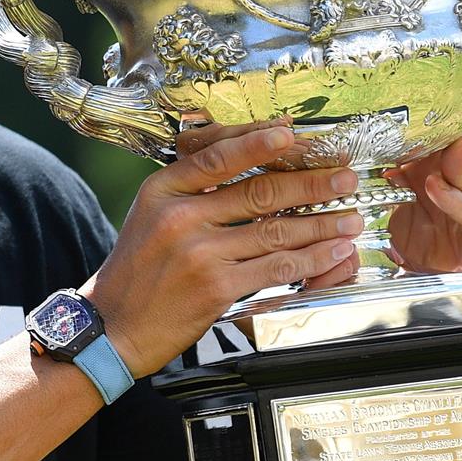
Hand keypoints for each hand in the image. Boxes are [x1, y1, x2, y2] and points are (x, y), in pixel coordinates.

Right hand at [86, 121, 361, 376]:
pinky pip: (275, 268)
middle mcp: (179, 218)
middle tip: (344, 178)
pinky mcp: (216, 288)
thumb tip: (247, 159)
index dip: (261, 143)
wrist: (113, 326)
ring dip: (321, 224)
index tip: (295, 134)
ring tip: (348, 217)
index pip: (219, 157)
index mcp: (162, 191)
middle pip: (259, 192)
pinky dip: (310, 259)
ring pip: (275, 232)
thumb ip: (191, 188)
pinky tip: (331, 251)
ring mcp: (199, 254)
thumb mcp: (150, 214)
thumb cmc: (137, 271)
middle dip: (312, 184)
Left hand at [385, 122, 461, 282]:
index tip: (460, 110)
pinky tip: (438, 189)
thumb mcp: (403, 207)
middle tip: (458, 125)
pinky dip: (455, 202)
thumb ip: (401, 180)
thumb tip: (388, 153)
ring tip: (452, 150)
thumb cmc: (419, 247)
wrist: (424, 288)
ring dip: (461, 167)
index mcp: (455, 183)